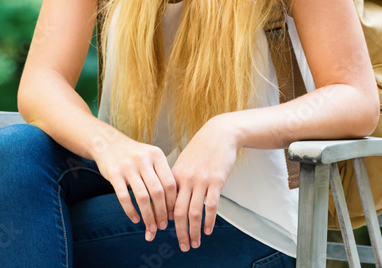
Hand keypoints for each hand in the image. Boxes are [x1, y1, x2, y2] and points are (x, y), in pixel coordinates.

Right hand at [91, 131, 177, 241]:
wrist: (107, 142)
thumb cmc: (134, 155)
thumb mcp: (151, 157)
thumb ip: (162, 174)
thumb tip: (173, 204)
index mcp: (156, 155)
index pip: (170, 183)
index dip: (172, 202)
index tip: (172, 215)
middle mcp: (143, 159)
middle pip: (158, 192)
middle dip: (162, 213)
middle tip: (163, 226)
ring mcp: (128, 166)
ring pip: (142, 197)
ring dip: (148, 216)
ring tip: (151, 227)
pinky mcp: (114, 174)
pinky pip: (124, 197)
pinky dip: (131, 211)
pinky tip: (135, 219)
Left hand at [170, 115, 240, 251]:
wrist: (219, 134)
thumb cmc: (201, 149)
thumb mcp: (184, 163)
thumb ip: (178, 181)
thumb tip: (172, 203)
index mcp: (174, 175)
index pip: (165, 202)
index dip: (163, 220)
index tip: (163, 232)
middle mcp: (185, 179)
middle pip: (178, 212)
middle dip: (179, 232)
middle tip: (182, 246)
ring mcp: (201, 181)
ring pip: (194, 212)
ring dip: (194, 231)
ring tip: (194, 244)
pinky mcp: (216, 181)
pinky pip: (211, 206)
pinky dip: (209, 221)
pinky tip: (208, 231)